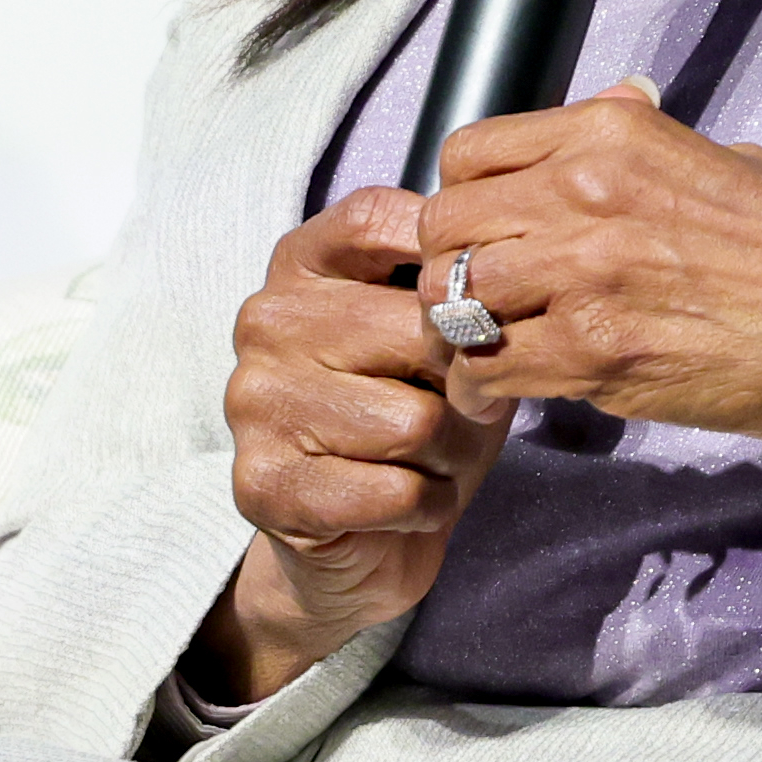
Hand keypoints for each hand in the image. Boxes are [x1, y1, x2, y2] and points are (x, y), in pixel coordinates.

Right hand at [189, 179, 514, 704]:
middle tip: (463, 413)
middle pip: (416, 330)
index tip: (476, 308)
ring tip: (433, 459)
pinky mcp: (263, 485)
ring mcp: (254, 402)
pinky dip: (427, 505)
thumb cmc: (410, 413)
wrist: (358, 543)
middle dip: (467, 386)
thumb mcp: (438, 336)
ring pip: (414, 421)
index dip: (446, 263)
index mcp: (301, 263)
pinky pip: (396, 492)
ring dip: (451, 454)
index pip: (377, 217)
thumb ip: (456, 293)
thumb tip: (506, 273)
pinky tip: (408, 503)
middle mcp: (266, 321)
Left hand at [415, 86, 761, 446]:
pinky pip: (490, 370)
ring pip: (452, 300)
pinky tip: (508, 390)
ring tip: (489, 346)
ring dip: (460, 328)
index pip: (467, 153)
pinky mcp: (599, 358)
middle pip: (444, 229)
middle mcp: (585, 195)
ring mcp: (586, 279)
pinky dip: (483, 387)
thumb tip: (610, 108)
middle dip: (448, 264)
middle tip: (477, 294)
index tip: (482, 226)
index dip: (463, 196)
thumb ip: (643, 143)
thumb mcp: (722, 156)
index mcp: (612, 135)